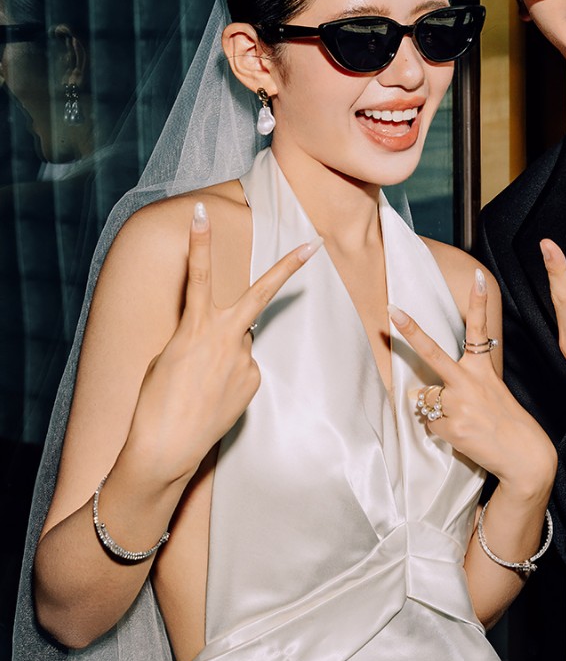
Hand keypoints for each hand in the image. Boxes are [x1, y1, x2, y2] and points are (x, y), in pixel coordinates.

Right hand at [125, 201, 318, 485]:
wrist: (166, 448)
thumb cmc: (155, 401)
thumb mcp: (167, 357)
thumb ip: (197, 336)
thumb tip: (223, 337)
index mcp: (194, 326)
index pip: (198, 275)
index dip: (199, 242)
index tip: (201, 213)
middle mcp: (225, 338)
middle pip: (262, 294)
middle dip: (288, 267)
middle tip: (315, 243)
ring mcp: (244, 360)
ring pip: (240, 341)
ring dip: (225, 353)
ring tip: (201, 384)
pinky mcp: (254, 382)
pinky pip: (244, 368)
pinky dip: (230, 376)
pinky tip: (213, 396)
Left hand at [390, 269, 556, 497]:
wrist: (523, 456)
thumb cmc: (506, 423)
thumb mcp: (491, 393)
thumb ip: (459, 386)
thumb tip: (421, 392)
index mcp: (482, 370)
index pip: (479, 330)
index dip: (479, 301)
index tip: (479, 277)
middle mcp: (468, 382)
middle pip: (433, 353)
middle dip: (410, 331)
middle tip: (391, 310)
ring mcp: (458, 403)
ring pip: (424, 399)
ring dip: (433, 409)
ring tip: (461, 420)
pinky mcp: (451, 426)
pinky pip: (429, 424)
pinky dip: (439, 429)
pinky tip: (461, 434)